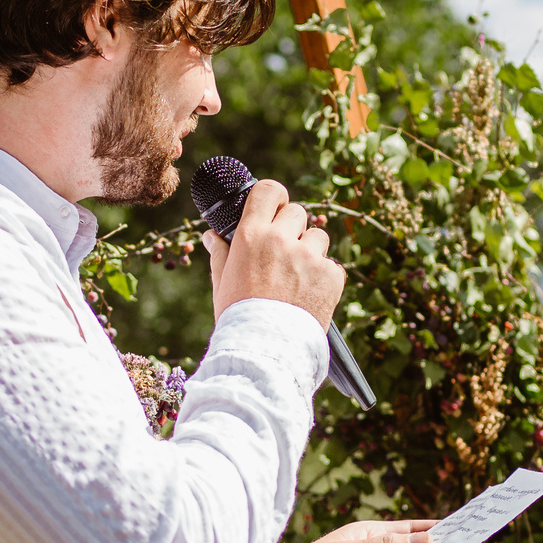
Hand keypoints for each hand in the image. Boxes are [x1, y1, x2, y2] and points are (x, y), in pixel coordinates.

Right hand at [202, 179, 342, 326]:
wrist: (266, 351)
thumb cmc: (238, 318)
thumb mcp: (222, 283)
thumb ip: (220, 254)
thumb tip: (211, 236)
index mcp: (251, 236)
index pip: (269, 190)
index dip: (274, 196)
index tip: (275, 207)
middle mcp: (281, 240)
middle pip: (297, 212)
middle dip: (291, 228)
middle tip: (284, 252)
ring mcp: (309, 257)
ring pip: (318, 235)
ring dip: (310, 250)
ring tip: (297, 277)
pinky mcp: (331, 276)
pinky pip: (331, 264)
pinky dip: (324, 276)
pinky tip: (309, 294)